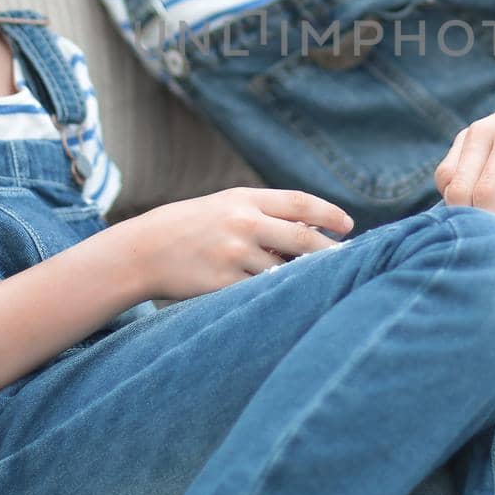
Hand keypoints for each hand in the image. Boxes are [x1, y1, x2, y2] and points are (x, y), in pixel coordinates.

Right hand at [126, 188, 353, 301]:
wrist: (145, 250)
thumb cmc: (193, 226)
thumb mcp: (226, 206)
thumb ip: (265, 213)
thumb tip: (312, 227)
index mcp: (245, 199)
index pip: (300, 202)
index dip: (329, 214)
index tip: (348, 226)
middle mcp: (242, 223)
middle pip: (302, 238)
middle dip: (330, 251)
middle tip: (350, 259)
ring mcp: (233, 254)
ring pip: (285, 269)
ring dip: (304, 276)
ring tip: (318, 280)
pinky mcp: (223, 283)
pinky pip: (262, 291)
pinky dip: (278, 293)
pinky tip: (286, 295)